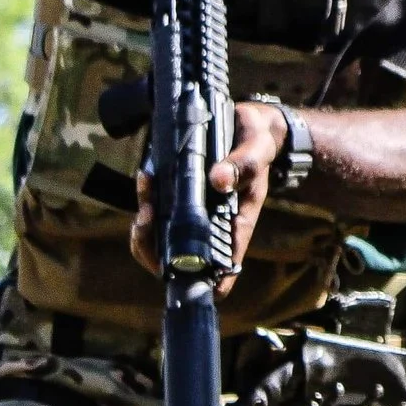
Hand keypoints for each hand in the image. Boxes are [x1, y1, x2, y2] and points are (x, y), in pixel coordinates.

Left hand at [129, 101, 292, 291]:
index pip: (222, 265)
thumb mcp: (258, 148)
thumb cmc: (260, 141)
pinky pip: (158, 209)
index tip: (186, 279)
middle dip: (153, 246)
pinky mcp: (181, 196)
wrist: (251, 123)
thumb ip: (243, 164)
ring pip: (161, 236)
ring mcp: (195, 212)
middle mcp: (213, 223)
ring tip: (146, 190)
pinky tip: (147, 177)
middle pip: (178, 258)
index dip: (204, 282)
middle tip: (147, 217)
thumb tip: (219, 181)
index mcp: (238, 222)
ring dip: (145, 222)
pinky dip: (147, 198)